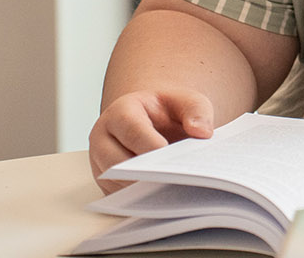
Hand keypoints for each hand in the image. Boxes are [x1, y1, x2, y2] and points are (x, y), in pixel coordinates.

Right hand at [86, 90, 216, 193]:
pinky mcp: (107, 182)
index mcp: (122, 112)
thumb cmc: (168, 112)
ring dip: (142, 191)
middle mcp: (104, 137)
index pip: (130, 129)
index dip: (149, 144)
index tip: (169, 156)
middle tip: (174, 183)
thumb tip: (202, 133)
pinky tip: (164, 201)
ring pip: (116, 183)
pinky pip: (119, 197)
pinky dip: (140, 201)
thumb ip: (197, 111)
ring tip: (172, 194)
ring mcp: (101, 162)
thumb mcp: (187, 101)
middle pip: (117, 162)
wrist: (156, 123)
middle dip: (145, 174)